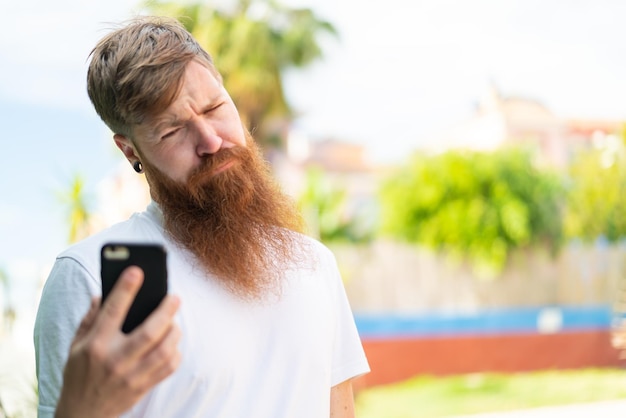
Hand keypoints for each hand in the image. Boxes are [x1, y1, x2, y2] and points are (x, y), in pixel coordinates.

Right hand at [55, 266, 180, 417]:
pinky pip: (168, 368)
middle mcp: (114, 360)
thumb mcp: (75, 345)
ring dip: (174, 332)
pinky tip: (173, 343)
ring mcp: (131, 376)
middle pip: (148, 333)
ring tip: (174, 321)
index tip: (136, 270)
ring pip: (163, 351)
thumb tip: (103, 293)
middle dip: (165, 312)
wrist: (82, 414)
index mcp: (95, 345)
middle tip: (175, 297)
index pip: (112, 312)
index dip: (125, 289)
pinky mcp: (143, 388)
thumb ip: (90, 319)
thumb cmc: (79, 373)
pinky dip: (176, 352)